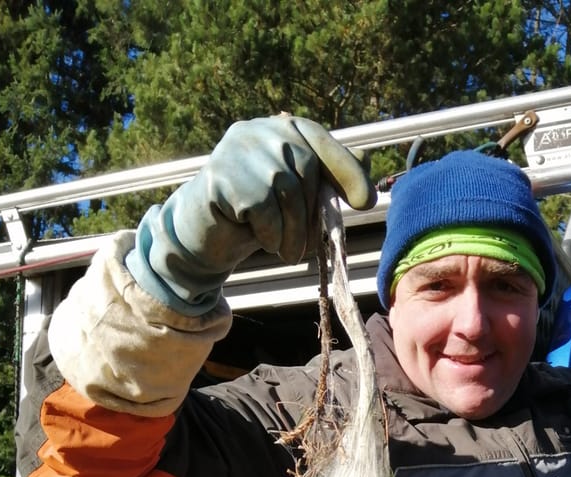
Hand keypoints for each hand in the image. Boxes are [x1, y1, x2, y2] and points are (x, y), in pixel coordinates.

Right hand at [127, 115, 376, 313]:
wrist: (204, 232)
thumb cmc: (256, 216)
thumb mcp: (295, 199)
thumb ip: (324, 181)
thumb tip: (367, 167)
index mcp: (282, 129)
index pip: (321, 142)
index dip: (347, 171)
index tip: (365, 203)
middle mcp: (260, 130)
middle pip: (305, 171)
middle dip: (311, 217)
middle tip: (303, 250)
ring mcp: (237, 149)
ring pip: (285, 189)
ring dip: (293, 232)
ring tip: (286, 252)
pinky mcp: (220, 174)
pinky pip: (261, 206)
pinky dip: (270, 233)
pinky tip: (262, 241)